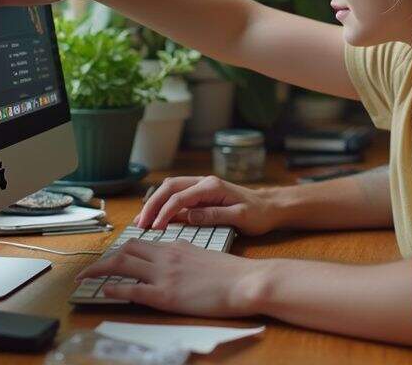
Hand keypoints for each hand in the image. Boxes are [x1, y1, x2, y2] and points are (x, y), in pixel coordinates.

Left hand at [76, 240, 267, 315]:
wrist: (246, 281)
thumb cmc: (232, 273)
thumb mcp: (205, 255)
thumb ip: (186, 255)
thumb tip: (175, 258)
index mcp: (177, 246)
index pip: (142, 242)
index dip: (122, 250)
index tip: (111, 258)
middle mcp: (166, 255)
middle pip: (126, 250)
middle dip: (104, 258)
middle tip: (90, 269)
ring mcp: (164, 274)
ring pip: (122, 264)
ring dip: (99, 270)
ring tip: (85, 278)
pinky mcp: (166, 295)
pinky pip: (132, 289)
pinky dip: (115, 289)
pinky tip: (106, 291)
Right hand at [137, 175, 280, 235]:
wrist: (272, 207)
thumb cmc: (259, 214)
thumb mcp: (240, 217)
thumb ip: (214, 215)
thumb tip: (188, 216)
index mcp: (212, 187)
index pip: (180, 197)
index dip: (164, 213)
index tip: (155, 229)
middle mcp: (205, 182)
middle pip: (169, 188)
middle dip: (152, 205)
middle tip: (140, 224)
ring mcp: (202, 186)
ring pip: (170, 189)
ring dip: (154, 203)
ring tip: (142, 221)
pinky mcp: (202, 194)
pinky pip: (177, 195)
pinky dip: (163, 205)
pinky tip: (156, 217)